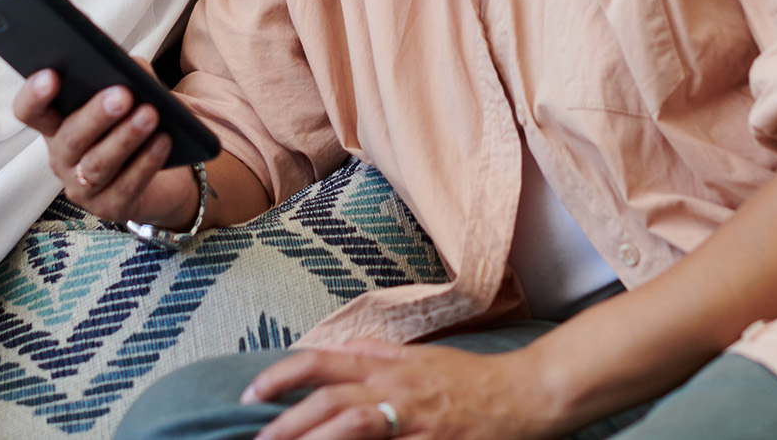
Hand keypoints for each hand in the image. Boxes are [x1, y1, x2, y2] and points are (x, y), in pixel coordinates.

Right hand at [12, 68, 198, 227]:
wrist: (163, 179)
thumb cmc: (136, 126)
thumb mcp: (133, 98)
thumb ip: (129, 77)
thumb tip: (133, 66)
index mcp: (56, 125)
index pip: (30, 112)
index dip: (34, 96)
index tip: (51, 75)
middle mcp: (61, 158)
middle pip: (69, 138)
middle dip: (95, 116)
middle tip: (121, 95)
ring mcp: (82, 187)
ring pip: (97, 165)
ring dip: (125, 138)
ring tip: (150, 114)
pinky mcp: (110, 208)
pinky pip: (126, 186)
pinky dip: (146, 162)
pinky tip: (163, 141)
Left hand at [245, 341, 549, 439]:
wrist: (525, 395)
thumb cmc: (470, 378)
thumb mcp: (419, 356)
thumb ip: (374, 354)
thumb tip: (333, 349)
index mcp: (388, 364)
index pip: (323, 361)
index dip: (282, 376)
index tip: (251, 393)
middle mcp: (396, 389)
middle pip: (330, 401)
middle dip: (287, 422)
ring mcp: (414, 421)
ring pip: (353, 427)